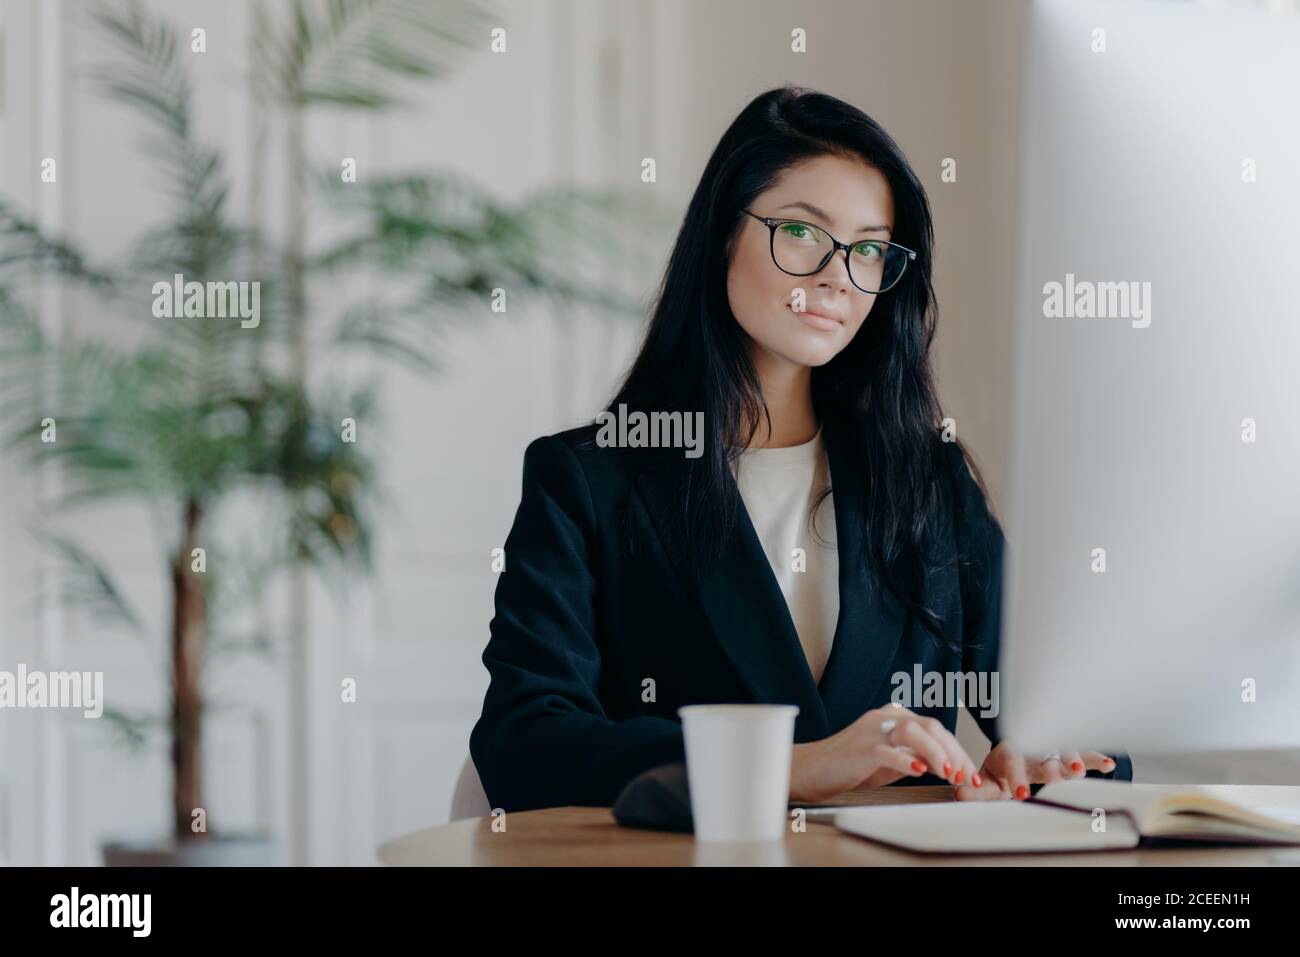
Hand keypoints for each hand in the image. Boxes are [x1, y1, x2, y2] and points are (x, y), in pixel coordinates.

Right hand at [789, 704, 981, 802]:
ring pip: (913, 732)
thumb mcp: (888, 758)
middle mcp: (885, 718)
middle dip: (954, 752)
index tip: (970, 773)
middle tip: (966, 776)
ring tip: (949, 773)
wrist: (811, 769)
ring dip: (936, 753)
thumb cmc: (848, 765)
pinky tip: (919, 772)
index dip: (957, 750)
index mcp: (894, 718)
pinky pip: (887, 750)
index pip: (935, 729)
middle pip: (930, 727)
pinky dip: (906, 761)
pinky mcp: (861, 748)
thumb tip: (946, 764)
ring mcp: (872, 731)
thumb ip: (913, 755)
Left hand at [955, 741, 1117, 800]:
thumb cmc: (1004, 767)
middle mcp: (1033, 748)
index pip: (1013, 762)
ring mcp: (1053, 749)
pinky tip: (1108, 764)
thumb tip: (960, 793)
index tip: (1021, 794)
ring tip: (1081, 771)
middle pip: (1043, 753)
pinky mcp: (1069, 754)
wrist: (1018, 749)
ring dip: (1074, 759)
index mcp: (1011, 751)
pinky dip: (1096, 759)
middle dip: (1049, 766)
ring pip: (1065, 751)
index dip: (1017, 777)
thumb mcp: (986, 777)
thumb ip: (975, 788)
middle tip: (1056, 776)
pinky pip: (1084, 754)